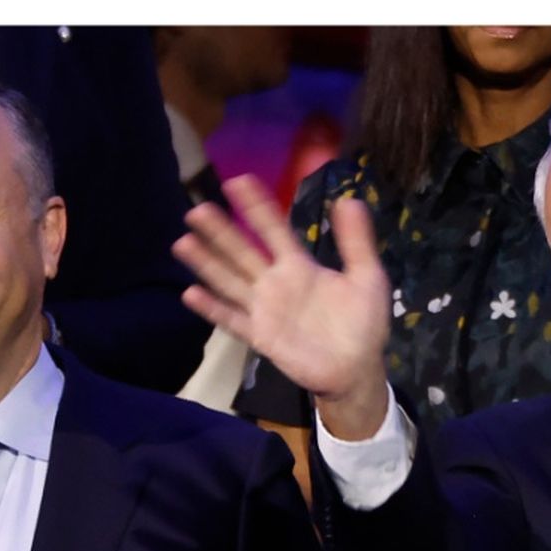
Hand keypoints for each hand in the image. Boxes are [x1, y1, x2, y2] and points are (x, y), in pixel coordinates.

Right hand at [174, 174, 392, 439]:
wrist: (356, 368)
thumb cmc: (363, 322)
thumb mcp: (367, 276)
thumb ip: (356, 241)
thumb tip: (349, 199)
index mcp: (299, 265)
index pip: (273, 229)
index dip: (256, 206)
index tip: (237, 181)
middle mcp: (274, 283)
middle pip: (242, 252)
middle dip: (220, 231)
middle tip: (197, 209)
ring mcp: (263, 309)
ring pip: (229, 280)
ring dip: (206, 262)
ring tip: (183, 241)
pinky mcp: (259, 336)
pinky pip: (231, 319)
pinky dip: (211, 308)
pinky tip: (190, 293)